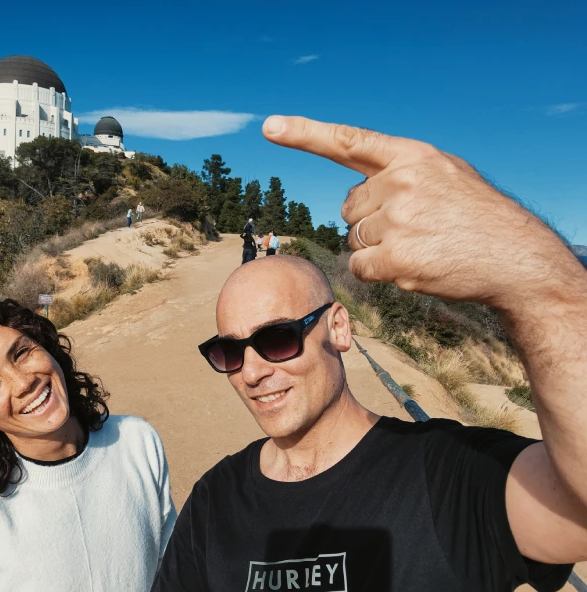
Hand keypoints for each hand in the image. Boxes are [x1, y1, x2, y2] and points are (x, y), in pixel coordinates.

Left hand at [262, 116, 578, 307]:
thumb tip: (353, 194)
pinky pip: (358, 266)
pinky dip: (378, 271)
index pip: (349, 141)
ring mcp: (398, 220)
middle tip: (413, 227)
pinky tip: (412, 265)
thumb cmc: (475, 216)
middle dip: (371, 221)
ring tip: (422, 244)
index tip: (271, 127)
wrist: (514, 257)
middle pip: (349, 207)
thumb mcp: (445, 174)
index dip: (306, 134)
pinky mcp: (396, 257)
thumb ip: (399, 172)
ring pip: (354, 239)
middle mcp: (401, 182)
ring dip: (378, 248)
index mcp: (412, 156)